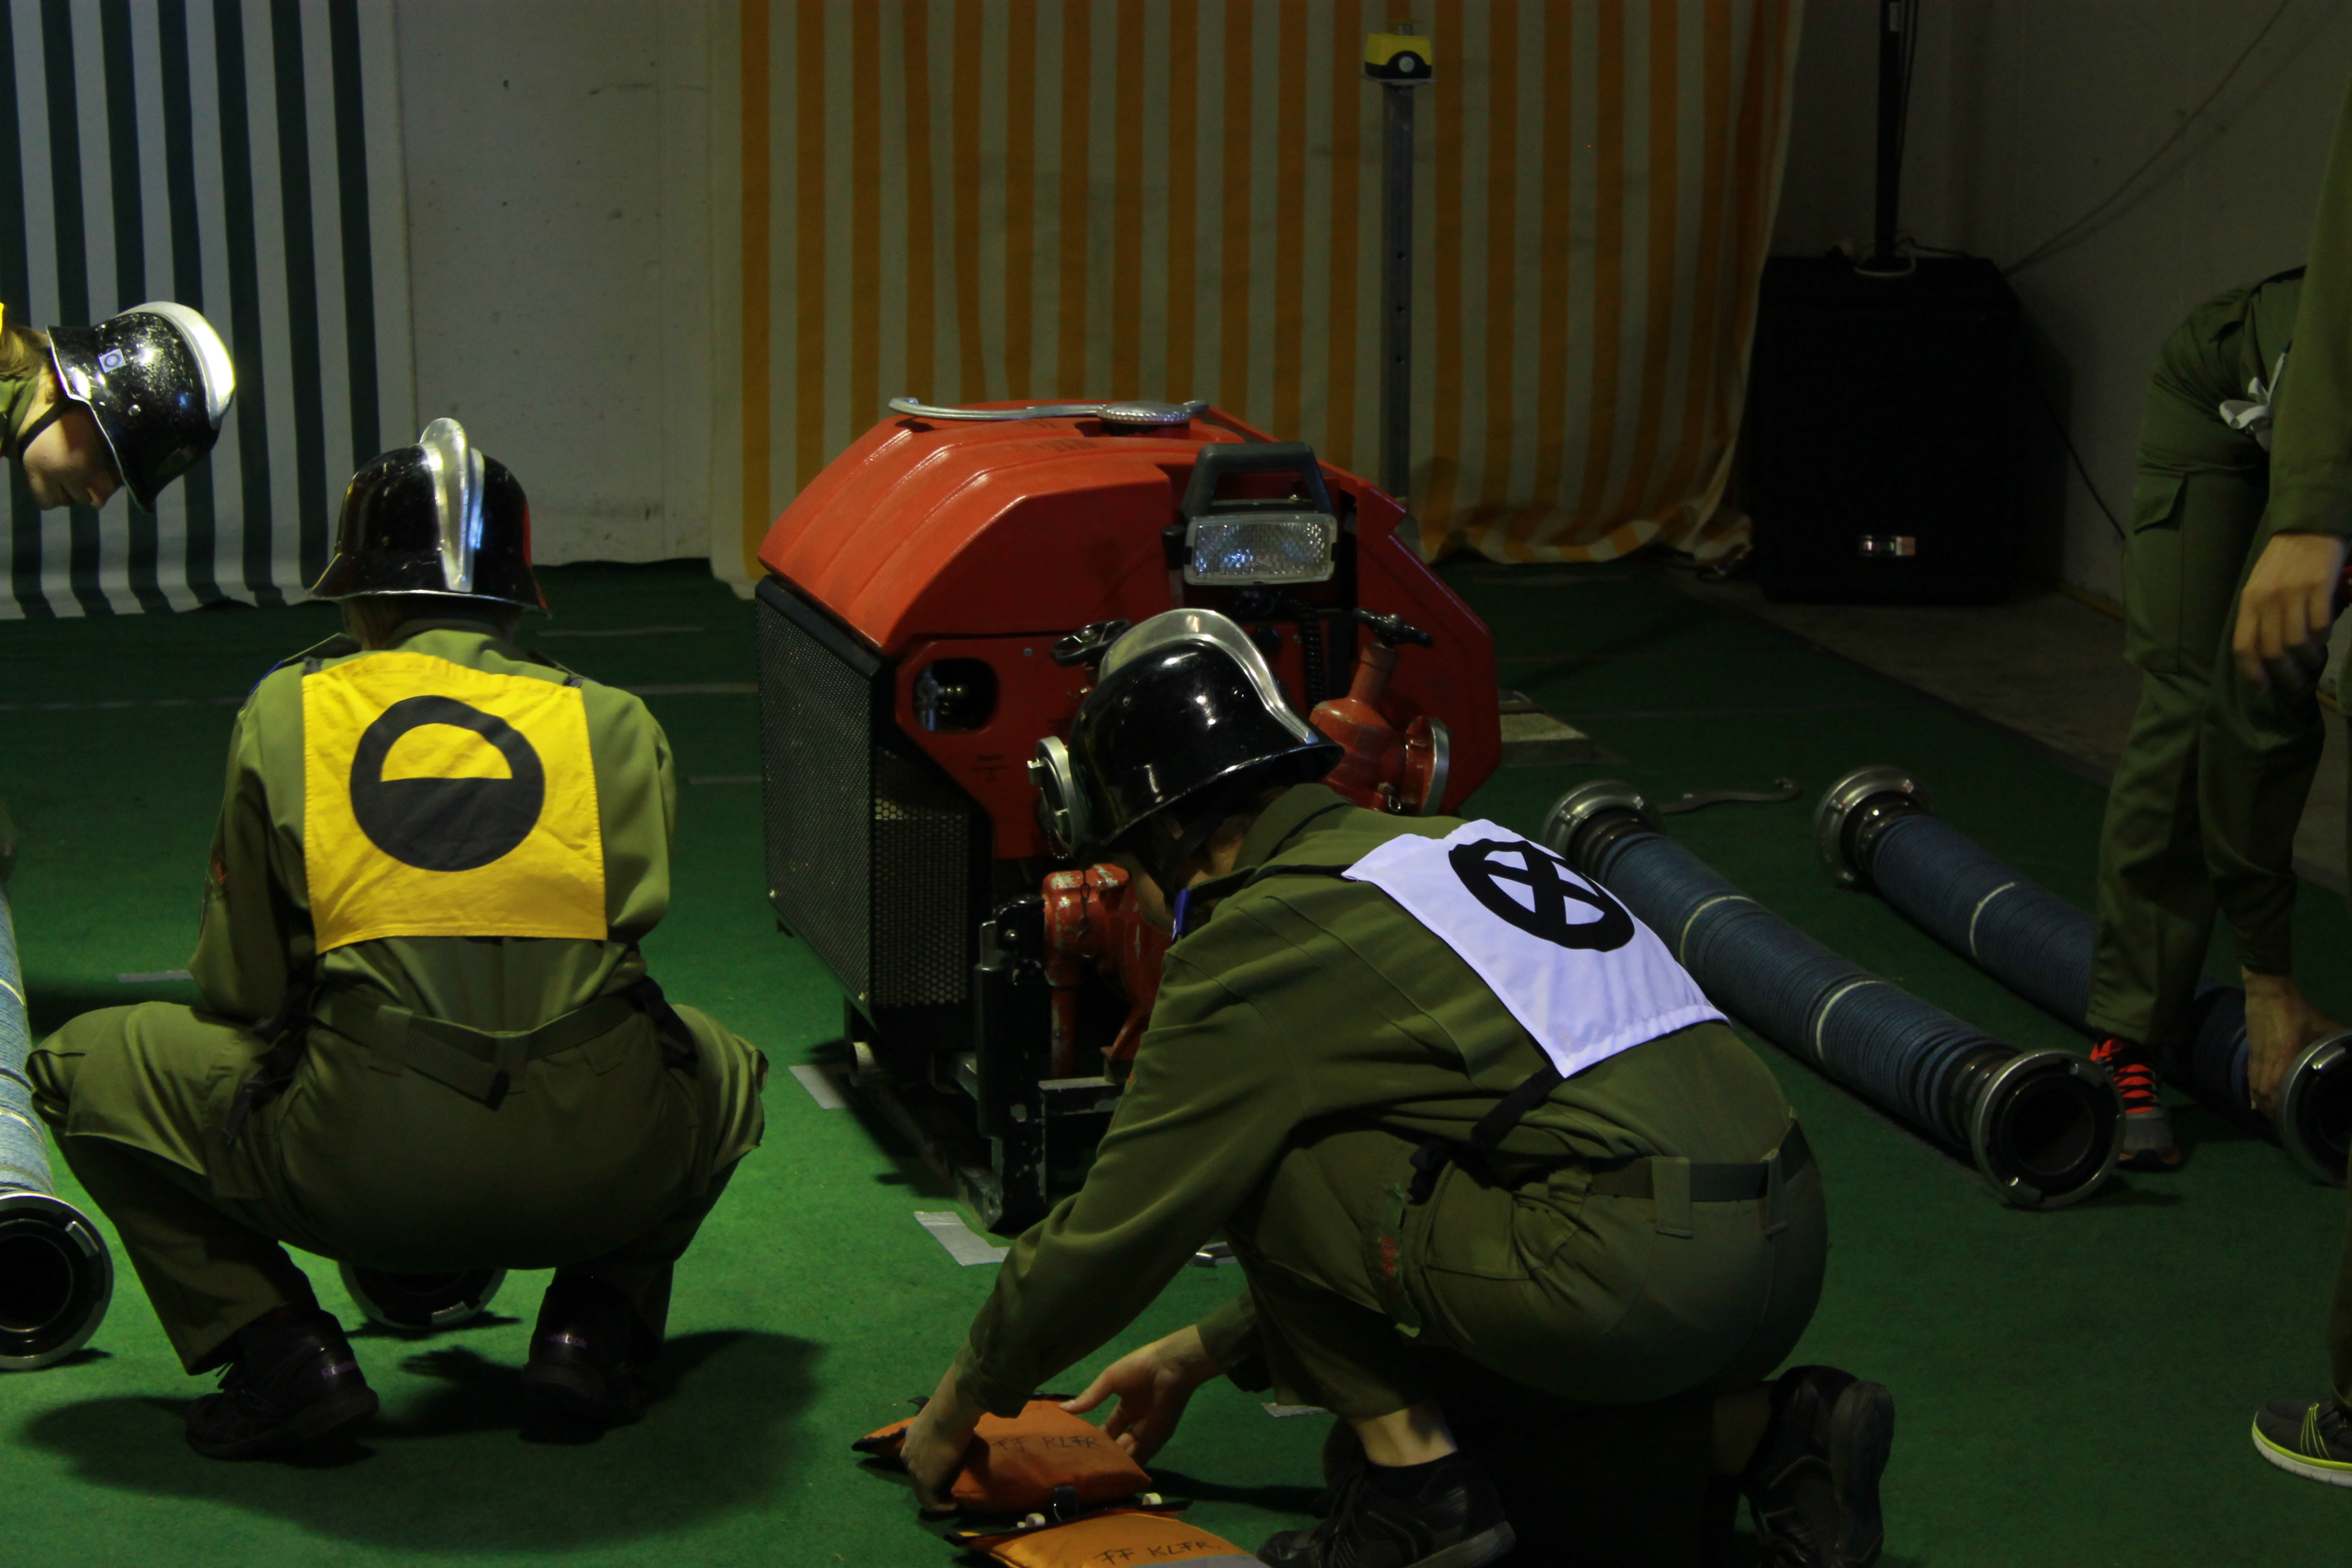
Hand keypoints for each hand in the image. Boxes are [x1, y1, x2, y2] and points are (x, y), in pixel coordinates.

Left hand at [901, 1366, 987, 1513]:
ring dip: (937, 1497)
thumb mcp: (946, 1418)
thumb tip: (965, 1419)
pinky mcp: (923, 1481)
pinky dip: (941, 1506)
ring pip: (921, 1490)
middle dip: (933, 1483)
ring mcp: (913, 1469)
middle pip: (917, 1475)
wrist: (951, 1413)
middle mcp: (907, 1453)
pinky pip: (929, 1501)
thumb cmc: (953, 1409)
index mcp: (912, 1436)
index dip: (932, 1467)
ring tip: (952, 1500)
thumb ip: (949, 1424)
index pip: (918, 1457)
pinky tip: (954, 1505)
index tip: (947, 1471)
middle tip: (950, 1488)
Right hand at [1061, 1325, 1222, 1464]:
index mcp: (1126, 1406)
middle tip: (1083, 1468)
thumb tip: (1063, 1409)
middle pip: (1116, 1443)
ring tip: (1093, 1475)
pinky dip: (1128, 1466)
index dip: (1095, 1439)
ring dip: (1114, 1463)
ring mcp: (1147, 1433)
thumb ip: (1090, 1398)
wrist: (1169, 1367)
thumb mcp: (1110, 1381)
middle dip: (1103, 1454)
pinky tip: (1113, 1474)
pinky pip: (1140, 1458)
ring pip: (1127, 1453)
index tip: (1076, 1450)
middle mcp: (1136, 1422)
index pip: (1107, 1428)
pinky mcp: (1157, 1440)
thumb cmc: (1139, 1368)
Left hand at [2233, 532, 2347, 686]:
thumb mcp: (2259, 589)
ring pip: (2297, 642)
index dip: (2252, 673)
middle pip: (2272, 651)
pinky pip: (2321, 625)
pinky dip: (2323, 637)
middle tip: (2295, 683)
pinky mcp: (2318, 586)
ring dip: (2307, 659)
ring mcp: (2293, 593)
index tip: (2263, 689)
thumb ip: (2258, 618)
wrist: (2307, 530)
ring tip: (2312, 660)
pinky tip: (2324, 636)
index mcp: (2248, 602)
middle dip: (2285, 674)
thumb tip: (2263, 657)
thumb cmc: (2281, 564)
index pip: (2244, 646)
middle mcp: (2267, 600)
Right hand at [2242, 969, 2341, 1119]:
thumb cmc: (2297, 1009)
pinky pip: (2250, 1078)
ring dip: (2263, 1106)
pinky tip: (2256, 1103)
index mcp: (2286, 1056)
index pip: (2279, 1090)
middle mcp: (2268, 1061)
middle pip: (2265, 1094)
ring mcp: (2257, 1057)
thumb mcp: (2323, 1024)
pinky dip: (2252, 1093)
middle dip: (2274, 1113)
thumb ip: (2339, 1039)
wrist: (2267, 991)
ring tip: (2273, 1118)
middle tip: (2286, 1126)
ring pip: (2255, 1088)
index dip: (2283, 1108)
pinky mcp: (2252, 1053)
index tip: (2293, 1122)